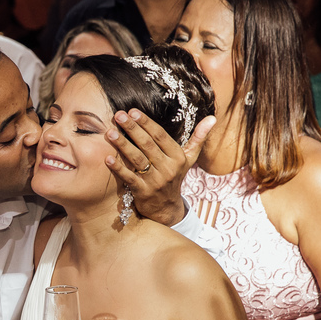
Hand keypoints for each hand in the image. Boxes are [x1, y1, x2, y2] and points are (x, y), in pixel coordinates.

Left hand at [106, 109, 215, 226]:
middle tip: (118, 115)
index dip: (146, 123)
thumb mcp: (189, 159)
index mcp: (177, 157)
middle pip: (148, 145)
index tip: (133, 111)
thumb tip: (213, 118)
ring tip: (109, 133)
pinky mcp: (143, 192)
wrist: (167, 208)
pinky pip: (129, 178)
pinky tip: (107, 158)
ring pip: (138, 160)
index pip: (160, 136)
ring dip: (123, 145)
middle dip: (132, 129)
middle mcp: (168, 168)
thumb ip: (198, 138)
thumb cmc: (175, 177)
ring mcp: (155, 181)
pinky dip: (118, 168)